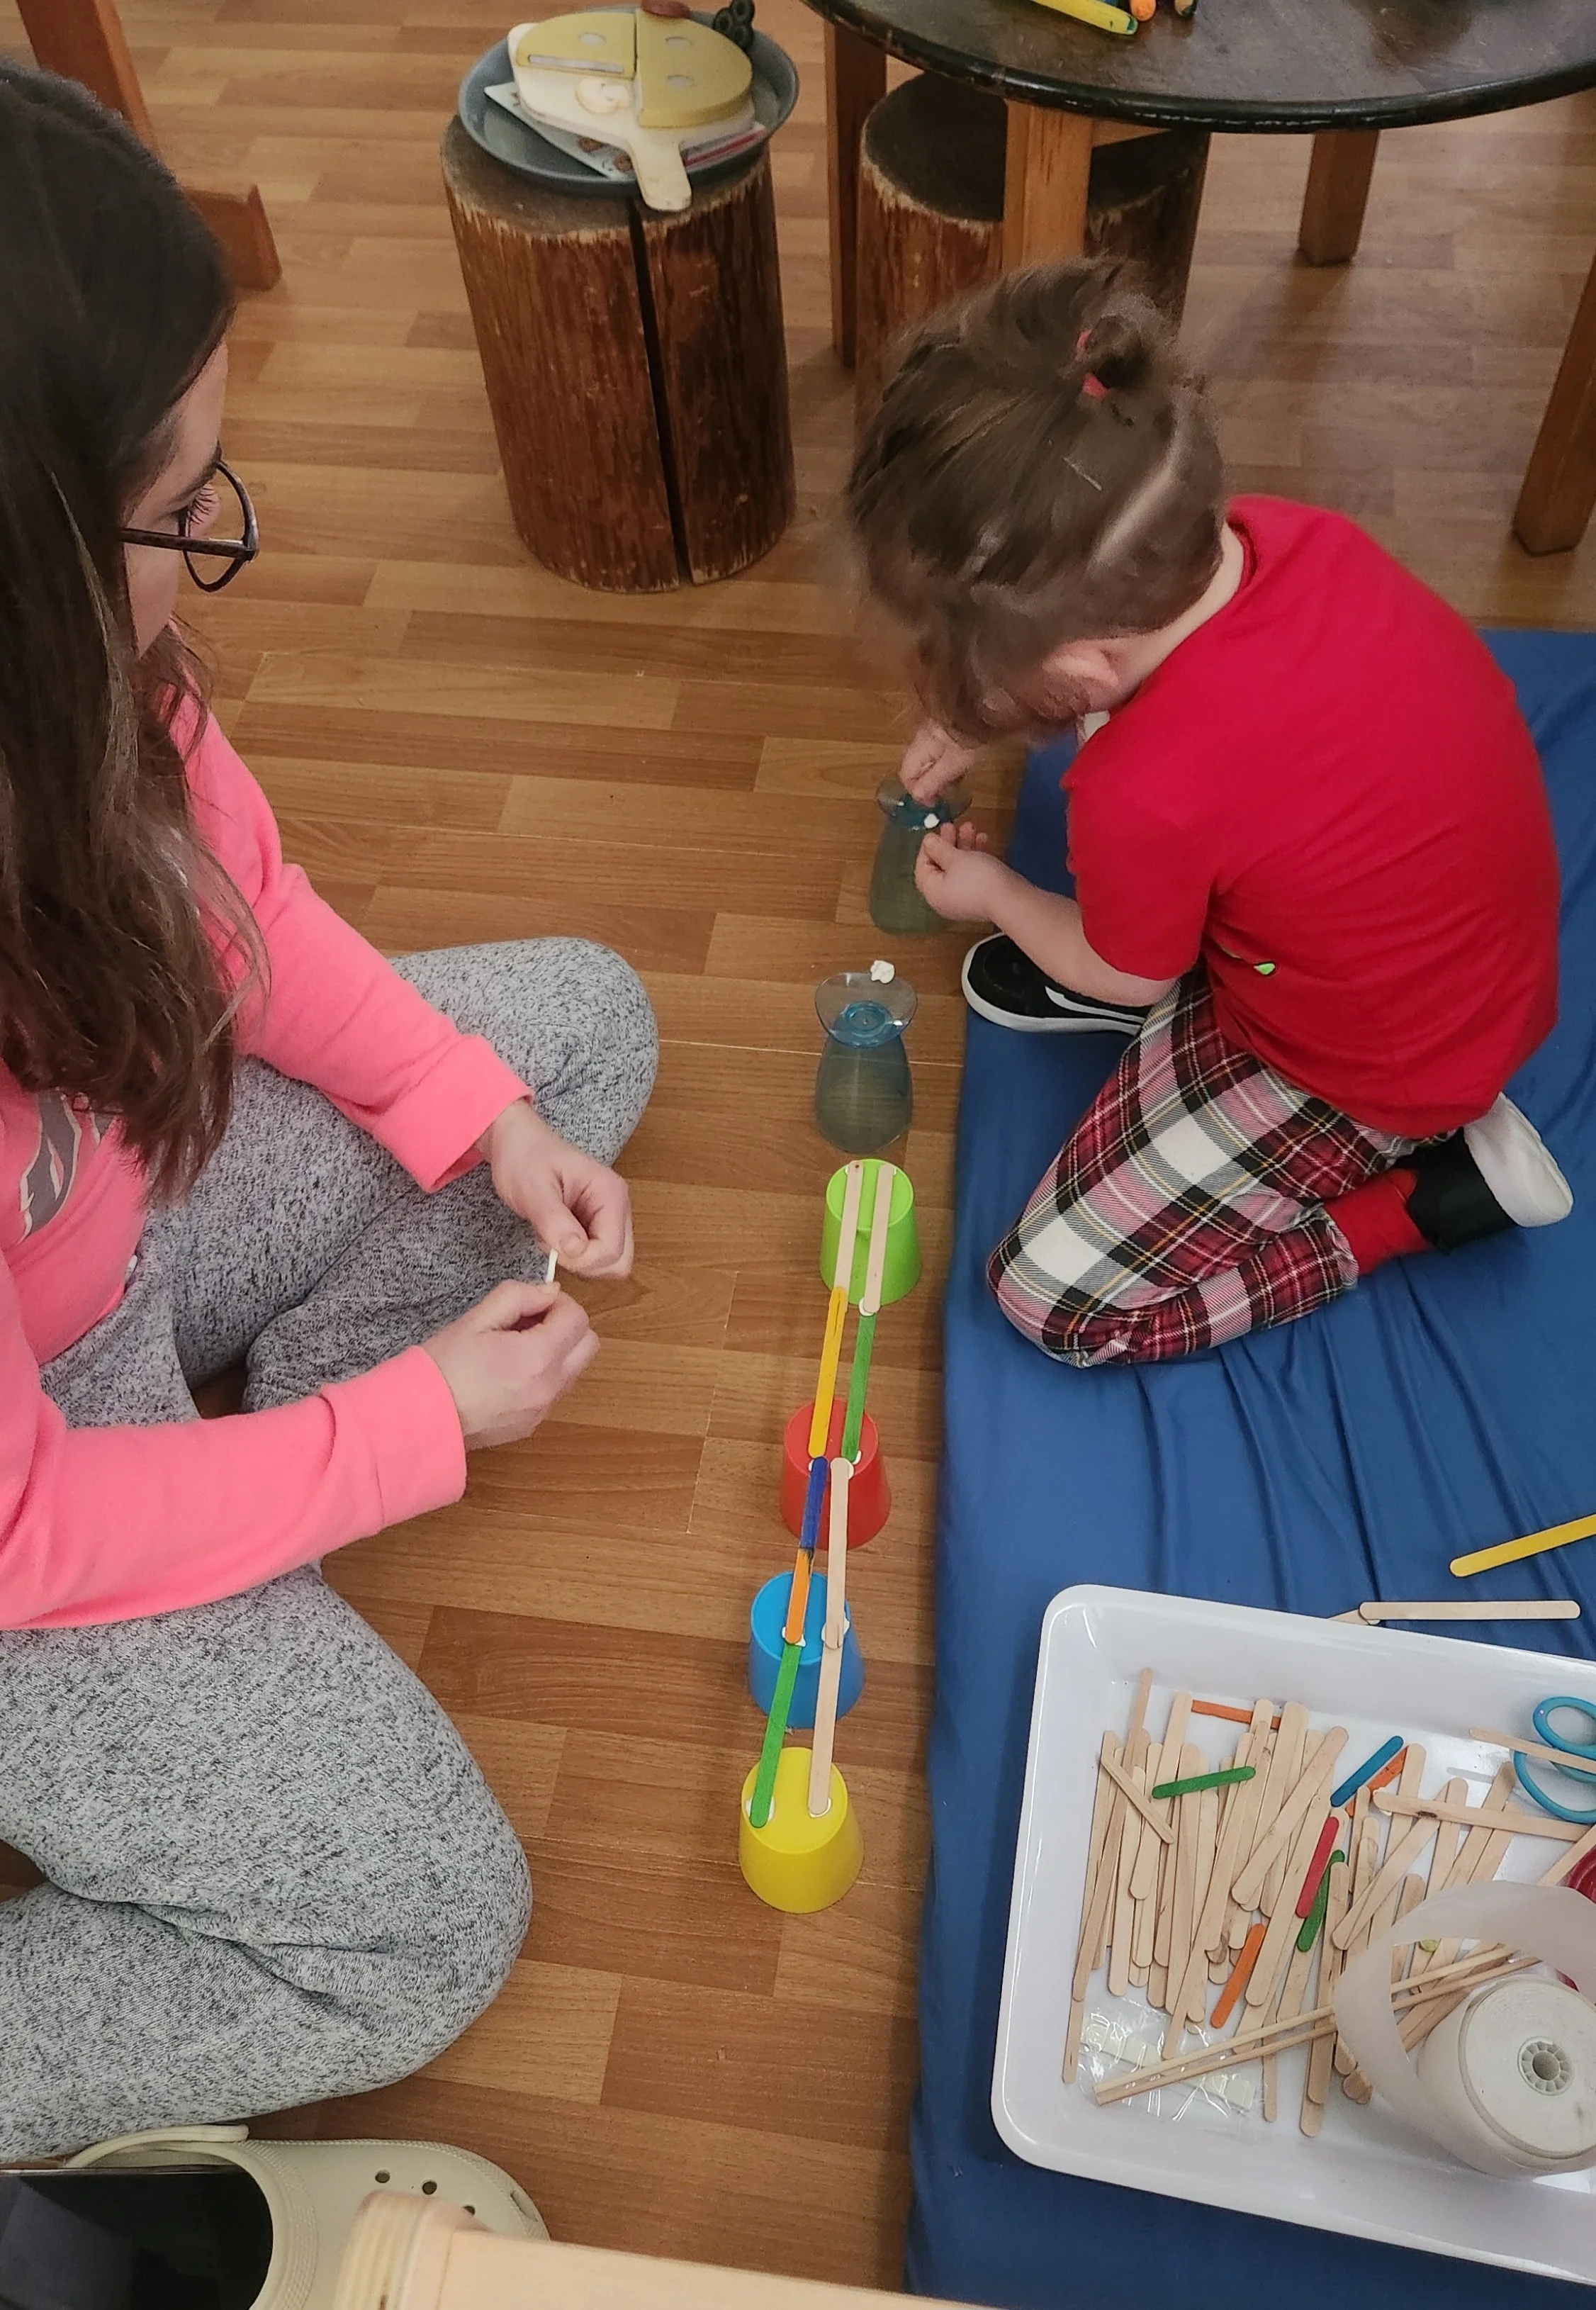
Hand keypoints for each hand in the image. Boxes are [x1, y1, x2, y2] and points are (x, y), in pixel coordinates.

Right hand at [423, 1280, 597, 1448]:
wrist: (419, 1419)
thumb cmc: (442, 1367)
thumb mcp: (476, 1319)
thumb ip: (518, 1296)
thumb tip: (548, 1292)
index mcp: (538, 1356)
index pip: (577, 1317)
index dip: (558, 1303)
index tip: (534, 1304)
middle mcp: (549, 1386)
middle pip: (588, 1344)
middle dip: (567, 1326)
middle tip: (532, 1322)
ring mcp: (543, 1410)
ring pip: (576, 1369)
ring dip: (560, 1351)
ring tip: (518, 1348)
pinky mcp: (533, 1425)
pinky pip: (557, 1392)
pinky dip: (547, 1375)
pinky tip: (511, 1372)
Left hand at [479, 1100, 633, 1278]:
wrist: (518, 1144)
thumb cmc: (525, 1157)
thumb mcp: (533, 1190)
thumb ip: (555, 1221)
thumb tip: (576, 1252)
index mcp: (610, 1193)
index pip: (613, 1250)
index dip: (583, 1260)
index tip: (553, 1247)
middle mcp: (618, 1206)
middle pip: (620, 1262)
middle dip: (586, 1265)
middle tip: (554, 1245)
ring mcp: (611, 1216)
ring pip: (611, 1263)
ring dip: (581, 1262)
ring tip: (554, 1236)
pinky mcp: (599, 1224)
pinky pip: (597, 1256)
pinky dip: (577, 1257)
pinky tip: (557, 1236)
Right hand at [899, 720, 981, 804]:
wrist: (987, 706)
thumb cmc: (969, 737)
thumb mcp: (953, 763)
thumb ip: (933, 780)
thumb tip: (918, 797)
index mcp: (919, 747)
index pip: (906, 776)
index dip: (917, 793)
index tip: (935, 802)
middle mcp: (921, 739)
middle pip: (916, 768)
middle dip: (929, 784)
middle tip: (948, 792)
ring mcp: (934, 732)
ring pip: (928, 761)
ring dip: (939, 774)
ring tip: (957, 779)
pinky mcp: (947, 729)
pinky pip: (939, 752)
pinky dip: (947, 762)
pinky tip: (962, 764)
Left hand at [914, 821, 1005, 923]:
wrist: (1009, 899)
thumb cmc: (977, 878)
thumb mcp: (954, 857)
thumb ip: (939, 848)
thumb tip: (927, 841)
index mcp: (932, 892)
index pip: (923, 868)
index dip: (927, 848)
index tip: (934, 832)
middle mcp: (944, 899)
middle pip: (941, 867)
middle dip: (948, 843)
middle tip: (952, 826)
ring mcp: (963, 899)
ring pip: (958, 868)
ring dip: (963, 846)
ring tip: (970, 827)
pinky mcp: (980, 896)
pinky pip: (972, 874)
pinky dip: (974, 858)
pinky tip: (983, 840)